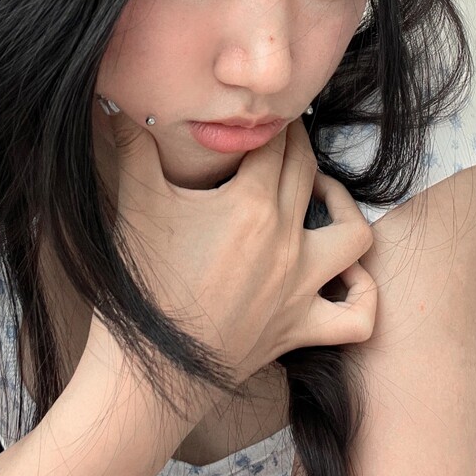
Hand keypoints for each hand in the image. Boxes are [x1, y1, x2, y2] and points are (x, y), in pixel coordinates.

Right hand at [109, 112, 376, 387]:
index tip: (265, 109)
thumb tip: (114, 104)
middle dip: (298, 145)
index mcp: (251, 205)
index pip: (276, 142)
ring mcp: (300, 288)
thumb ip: (133, 146)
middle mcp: (286, 241)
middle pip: (309, 172)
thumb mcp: (135, 205)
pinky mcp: (300, 329)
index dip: (272, 119)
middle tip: (280, 134)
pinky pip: (357, 316)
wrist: (145, 371)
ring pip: (354, 236)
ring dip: (345, 207)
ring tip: (319, 195)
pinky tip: (343, 276)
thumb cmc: (141, 284)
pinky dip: (360, 294)